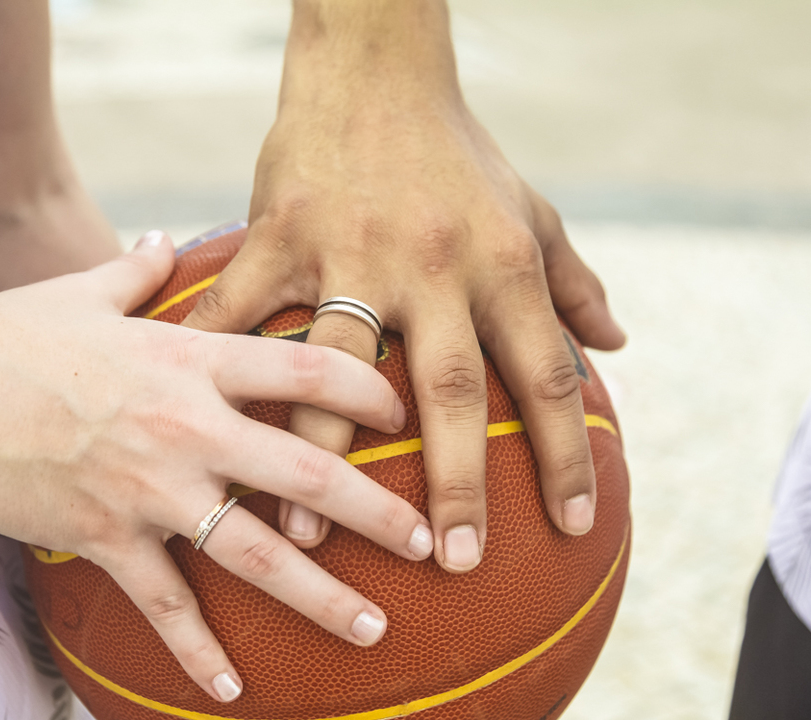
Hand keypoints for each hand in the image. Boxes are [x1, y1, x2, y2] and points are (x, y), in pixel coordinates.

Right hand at [0, 233, 434, 701]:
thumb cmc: (7, 334)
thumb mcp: (82, 290)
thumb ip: (137, 269)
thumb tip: (165, 242)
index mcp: (190, 357)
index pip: (306, 370)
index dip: (369, 391)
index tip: (408, 415)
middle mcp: (186, 426)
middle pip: (304, 474)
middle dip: (379, 512)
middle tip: (432, 544)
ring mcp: (149, 489)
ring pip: (252, 553)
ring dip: (319, 596)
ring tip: (374, 629)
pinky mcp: (105, 538)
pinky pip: (164, 605)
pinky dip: (197, 651)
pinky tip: (233, 690)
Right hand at [182, 0, 624, 573]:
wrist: (372, 66)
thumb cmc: (457, 151)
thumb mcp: (531, 209)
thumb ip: (573, 281)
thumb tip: (619, 343)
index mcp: (502, 263)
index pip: (549, 373)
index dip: (566, 454)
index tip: (570, 527)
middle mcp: (434, 265)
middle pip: (452, 390)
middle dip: (457, 481)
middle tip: (453, 561)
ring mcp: (351, 252)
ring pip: (339, 368)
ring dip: (322, 453)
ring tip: (304, 532)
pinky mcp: (280, 235)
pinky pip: (242, 310)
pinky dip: (218, 365)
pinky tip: (191, 425)